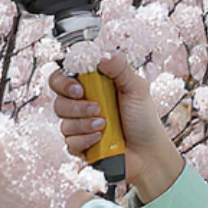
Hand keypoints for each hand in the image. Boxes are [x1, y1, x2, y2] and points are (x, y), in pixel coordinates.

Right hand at [49, 52, 183, 201]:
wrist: (148, 152)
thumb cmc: (143, 118)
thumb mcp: (136, 88)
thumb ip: (120, 68)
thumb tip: (102, 55)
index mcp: (91, 87)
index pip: (61, 78)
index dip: (62, 82)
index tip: (79, 89)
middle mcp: (81, 106)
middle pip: (58, 102)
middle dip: (76, 107)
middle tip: (98, 109)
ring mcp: (79, 127)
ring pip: (64, 124)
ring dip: (84, 124)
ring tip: (104, 125)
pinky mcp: (80, 147)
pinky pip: (69, 143)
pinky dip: (85, 141)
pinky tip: (100, 139)